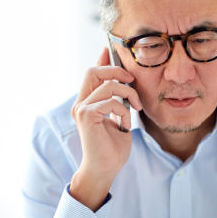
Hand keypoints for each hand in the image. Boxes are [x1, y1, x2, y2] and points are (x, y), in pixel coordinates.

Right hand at [69, 48, 142, 210]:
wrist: (106, 169)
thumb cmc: (113, 147)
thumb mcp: (119, 117)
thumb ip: (118, 100)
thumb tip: (125, 81)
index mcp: (87, 102)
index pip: (92, 73)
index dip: (103, 58)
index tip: (112, 48)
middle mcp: (81, 103)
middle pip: (93, 71)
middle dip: (116, 70)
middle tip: (132, 80)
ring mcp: (82, 109)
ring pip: (107, 84)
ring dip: (128, 93)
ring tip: (136, 106)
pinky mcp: (86, 116)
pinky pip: (111, 101)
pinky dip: (123, 109)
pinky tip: (124, 123)